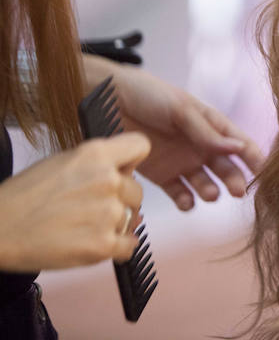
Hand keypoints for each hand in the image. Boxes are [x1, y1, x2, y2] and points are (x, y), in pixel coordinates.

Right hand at [0, 133, 148, 271]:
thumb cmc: (22, 197)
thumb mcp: (62, 162)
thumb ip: (98, 163)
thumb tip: (126, 171)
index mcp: (95, 154)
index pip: (141, 146)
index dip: (132, 161)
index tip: (124, 170)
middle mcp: (107, 180)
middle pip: (137, 190)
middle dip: (120, 200)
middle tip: (90, 208)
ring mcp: (108, 214)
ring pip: (132, 218)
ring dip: (115, 225)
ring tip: (82, 227)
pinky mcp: (103, 245)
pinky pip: (129, 246)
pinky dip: (115, 248)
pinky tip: (92, 243)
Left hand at [82, 54, 264, 210]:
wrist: (106, 99)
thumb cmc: (148, 95)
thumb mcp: (182, 110)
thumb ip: (208, 132)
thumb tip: (239, 148)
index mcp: (211, 125)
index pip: (240, 143)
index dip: (255, 157)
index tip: (266, 172)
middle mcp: (200, 145)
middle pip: (226, 168)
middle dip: (235, 179)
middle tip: (238, 190)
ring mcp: (181, 161)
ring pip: (205, 183)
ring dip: (211, 190)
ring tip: (210, 194)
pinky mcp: (160, 174)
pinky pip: (179, 193)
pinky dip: (185, 201)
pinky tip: (187, 202)